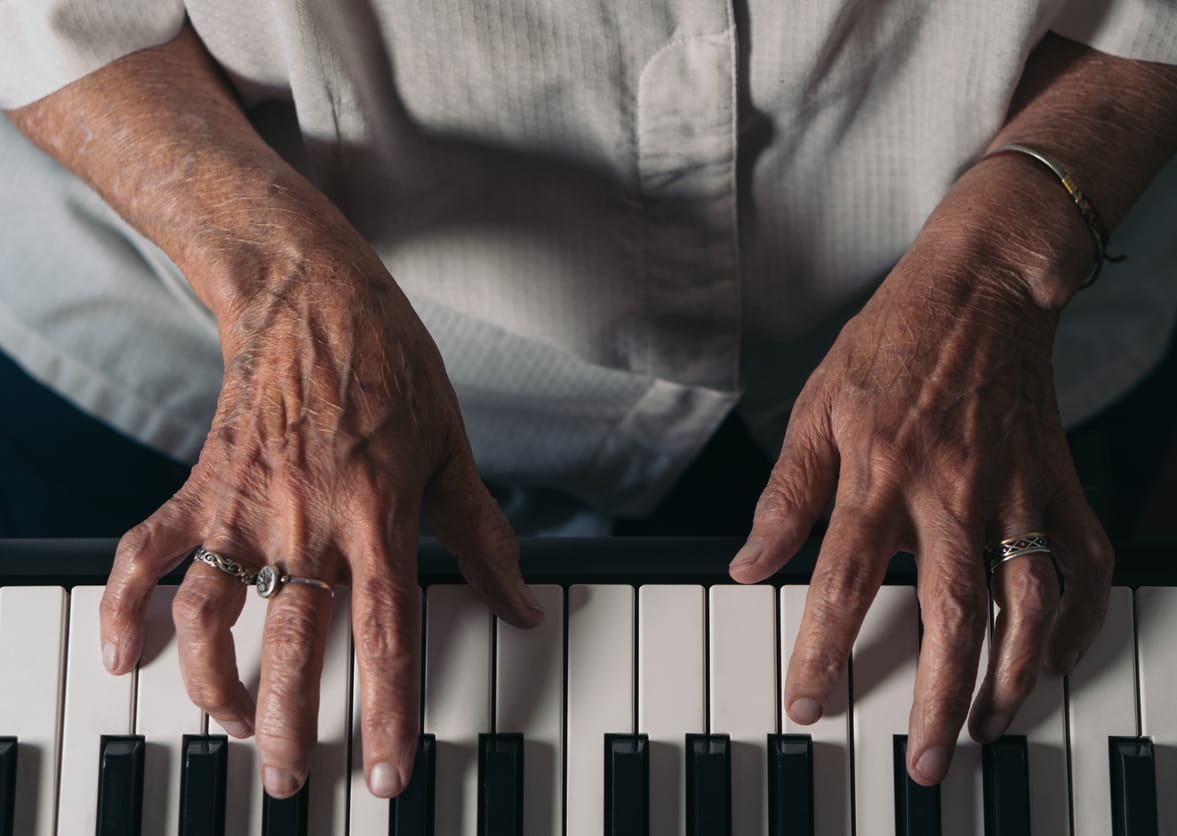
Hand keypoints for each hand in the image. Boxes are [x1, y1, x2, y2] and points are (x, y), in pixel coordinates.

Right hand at [98, 240, 541, 798]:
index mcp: (379, 516)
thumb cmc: (392, 369)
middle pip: (294, 649)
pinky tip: (124, 656)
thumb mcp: (455, 451)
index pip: (385, 636)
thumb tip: (524, 606)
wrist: (314, 298)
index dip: (389, 715)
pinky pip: (146, 556)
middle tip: (294, 781)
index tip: (389, 776)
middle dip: (292, 730)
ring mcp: (245, 507)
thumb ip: (485, 537)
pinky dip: (126, 607)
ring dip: (214, 687)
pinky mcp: (200, 487)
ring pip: (212, 620)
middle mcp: (308, 522)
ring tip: (235, 725)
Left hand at [730, 203, 1113, 784]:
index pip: (844, 583)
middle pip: (949, 613)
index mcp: (879, 473)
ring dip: (1010, 677)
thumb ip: (785, 494)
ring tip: (987, 728)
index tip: (807, 703)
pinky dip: (1077, 622)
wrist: (978, 291)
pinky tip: (1053, 661)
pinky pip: (1084, 567)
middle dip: (936, 697)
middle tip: (923, 761)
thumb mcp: (814, 409)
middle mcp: (951, 490)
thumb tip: (750, 565)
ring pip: (1026, 603)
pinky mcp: (1059, 484)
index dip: (822, 652)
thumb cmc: (889, 346)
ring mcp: (1015, 491)